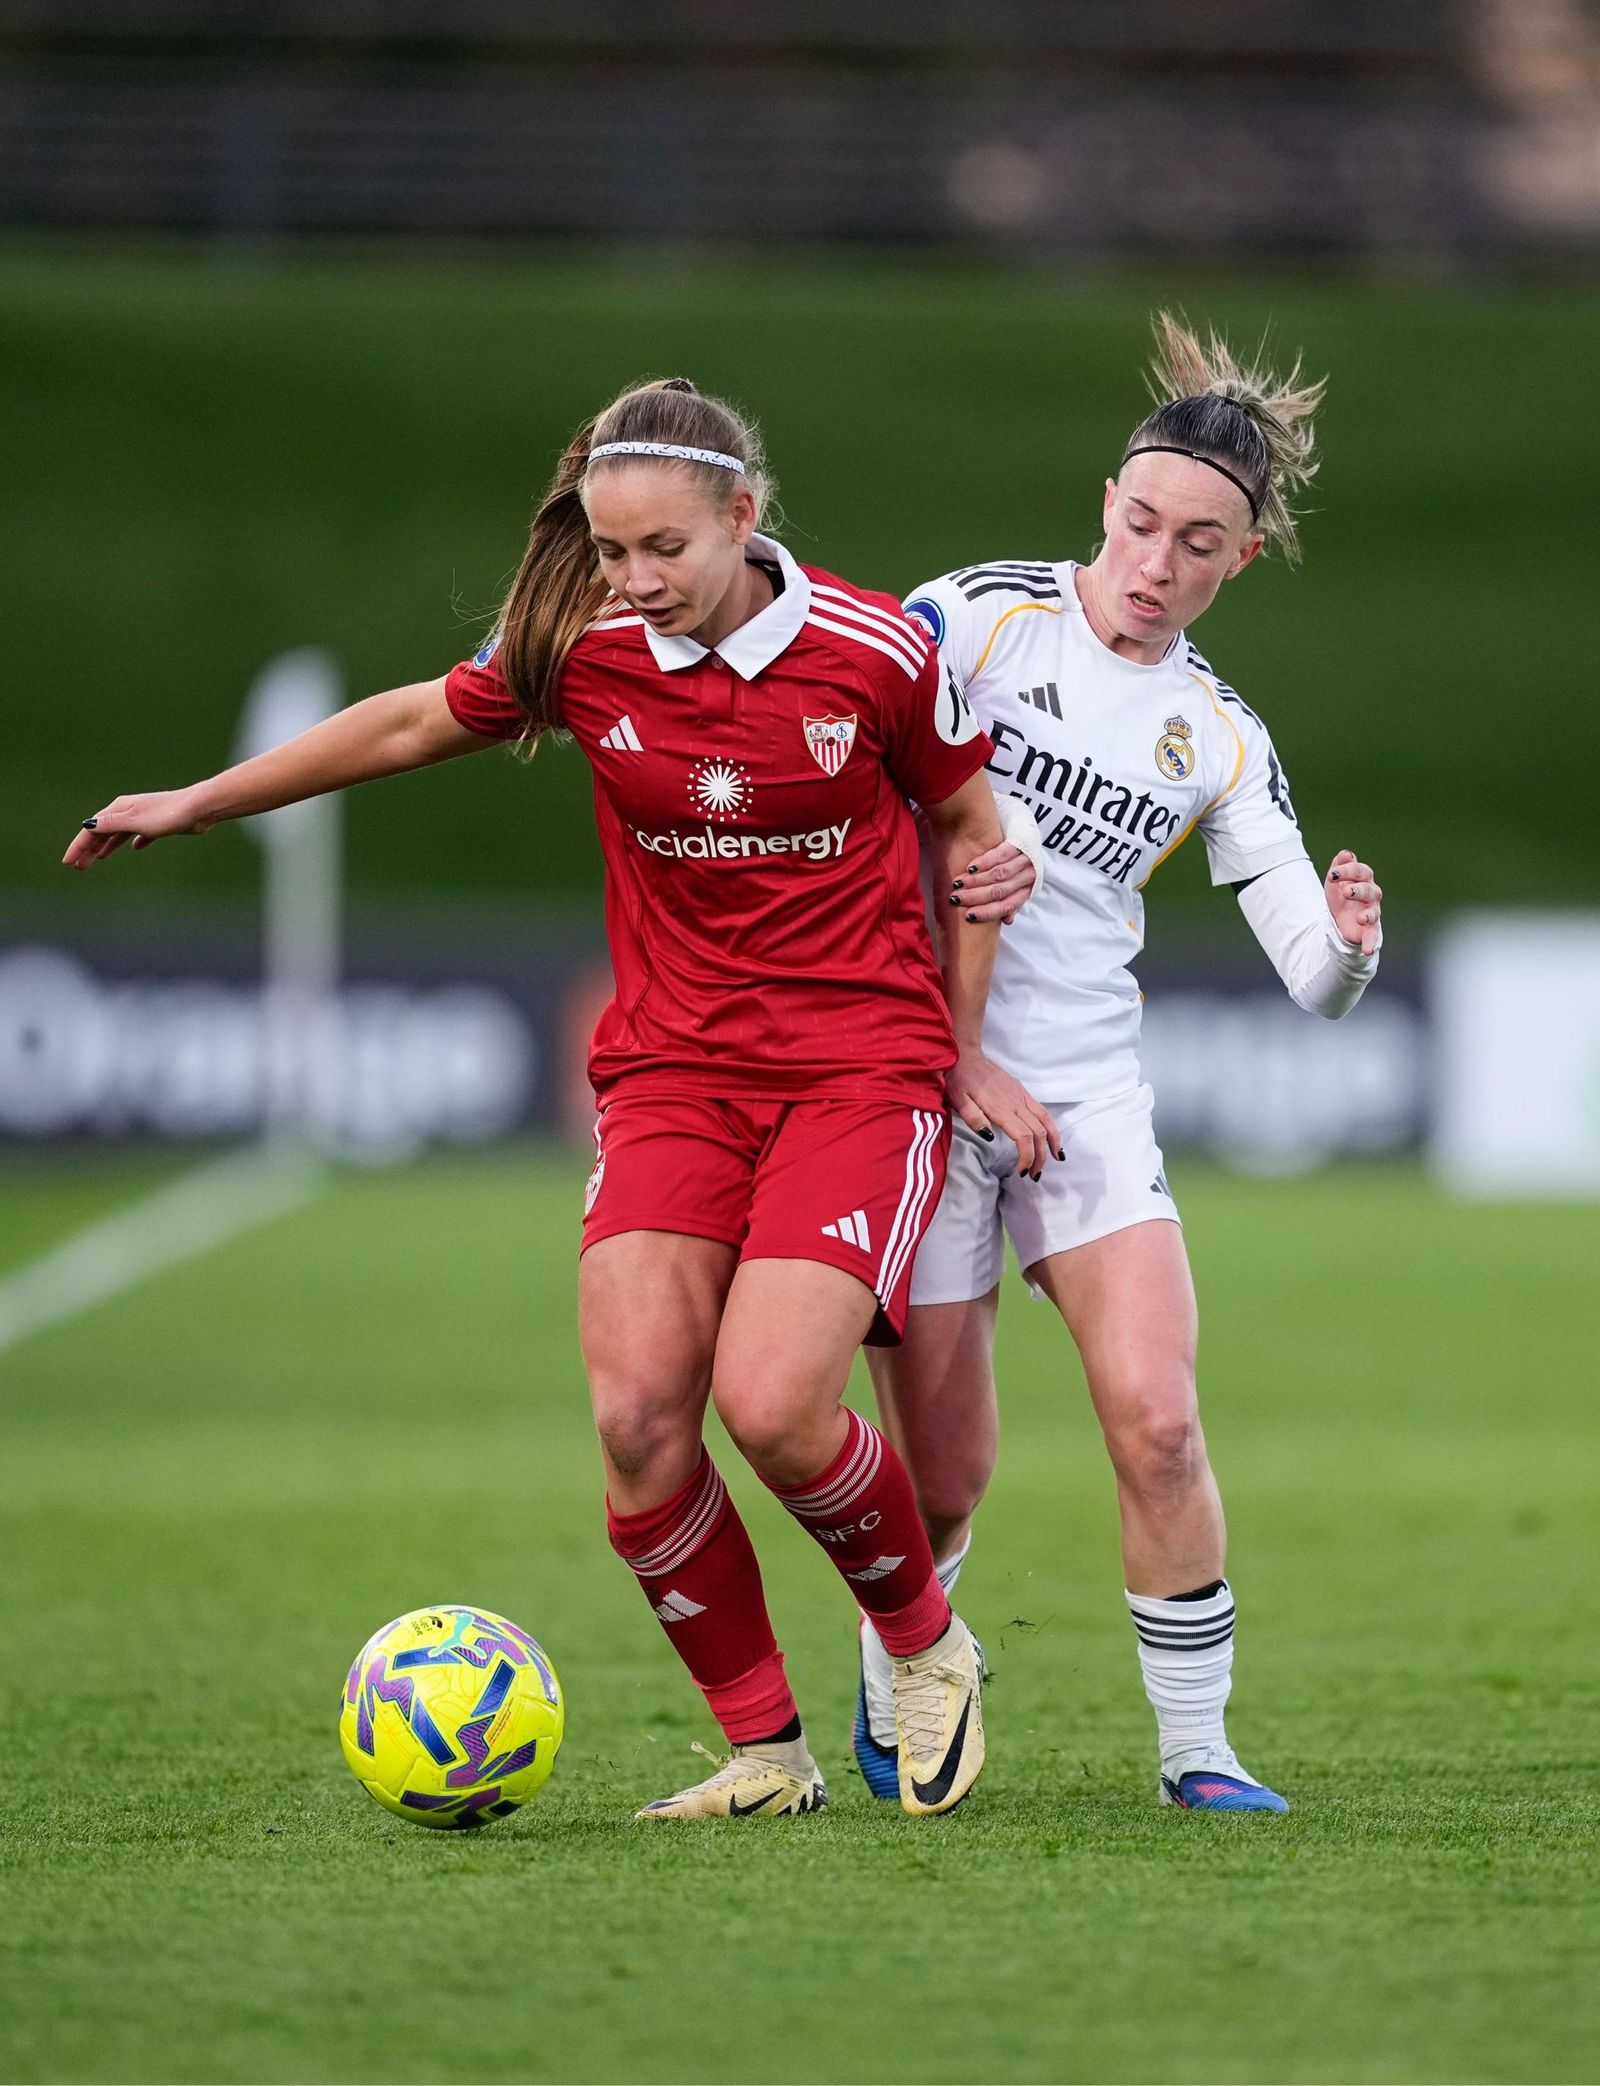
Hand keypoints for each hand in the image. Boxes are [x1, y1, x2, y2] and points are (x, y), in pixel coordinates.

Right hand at [62, 787, 212, 868]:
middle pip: (102, 833)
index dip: (78, 846)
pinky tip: (135, 848)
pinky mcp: (158, 824)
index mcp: (118, 809)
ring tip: (97, 860)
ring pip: (119, 834)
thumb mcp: (134, 821)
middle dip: (89, 850)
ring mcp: (143, 817)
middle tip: (78, 867)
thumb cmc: (166, 814)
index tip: (68, 862)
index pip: (91, 829)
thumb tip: (88, 825)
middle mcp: (127, 811)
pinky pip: (140, 834)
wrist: (198, 808)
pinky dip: (133, 841)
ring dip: (107, 847)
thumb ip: (111, 825)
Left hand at [944, 1049, 1062, 1178]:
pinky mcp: (1022, 1092)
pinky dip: (1051, 1127)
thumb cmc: (958, 1079)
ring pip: (1046, 1121)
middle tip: (1035, 1175)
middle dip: (1041, 1157)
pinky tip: (1052, 1138)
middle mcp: (1015, 1102)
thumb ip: (973, 1117)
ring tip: (1055, 1159)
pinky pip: (1042, 1111)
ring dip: (1053, 1142)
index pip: (1023, 1136)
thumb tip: (990, 1137)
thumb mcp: (957, 1099)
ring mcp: (1021, 1096)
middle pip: (1038, 1133)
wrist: (965, 1054)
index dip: (1027, 1156)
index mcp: (1000, 1108)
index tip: (1022, 1171)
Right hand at [949, 840, 1036, 924]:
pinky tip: (971, 868)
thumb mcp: (1020, 884)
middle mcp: (1029, 876)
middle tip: (956, 898)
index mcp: (1029, 889)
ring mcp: (1025, 859)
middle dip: (975, 897)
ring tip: (958, 883)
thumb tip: (1007, 921)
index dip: (987, 913)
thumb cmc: (1019, 863)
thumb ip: (1013, 901)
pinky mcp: (1019, 842)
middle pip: (1000, 891)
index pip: (1007, 906)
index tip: (967, 916)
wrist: (1028, 832)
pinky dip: (985, 862)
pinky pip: (1001, 855)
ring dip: (976, 881)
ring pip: (998, 875)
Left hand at [1325, 848, 1381, 956]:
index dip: (1348, 871)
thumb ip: (1340, 866)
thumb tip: (1345, 854)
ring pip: (1374, 913)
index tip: (1332, 874)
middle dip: (1359, 890)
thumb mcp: (1336, 881)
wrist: (1340, 919)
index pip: (1361, 871)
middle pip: (1370, 890)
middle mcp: (1371, 896)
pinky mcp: (1369, 930)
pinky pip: (1373, 936)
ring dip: (1367, 915)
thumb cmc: (1341, 895)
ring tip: (1359, 918)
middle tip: (1346, 891)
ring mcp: (1372, 913)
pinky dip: (1371, 943)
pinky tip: (1367, 950)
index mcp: (1364, 880)